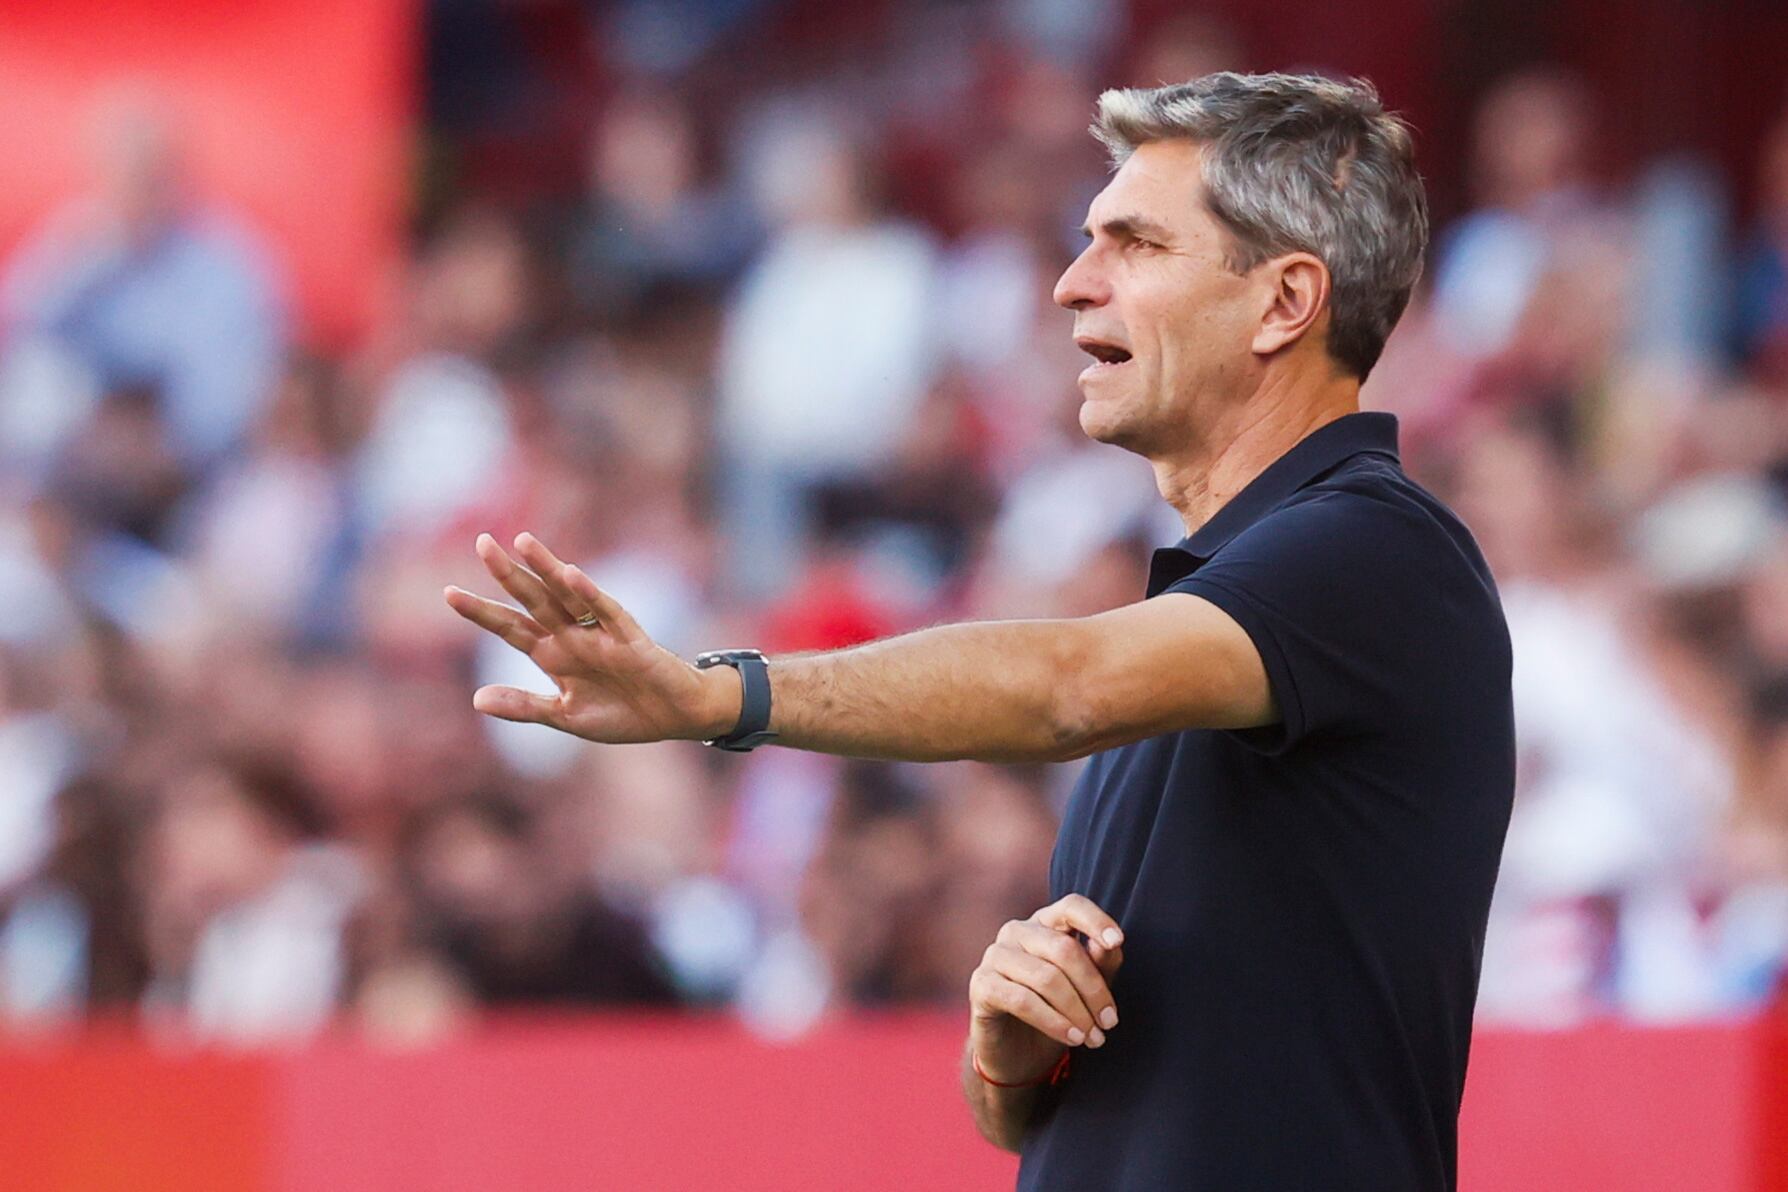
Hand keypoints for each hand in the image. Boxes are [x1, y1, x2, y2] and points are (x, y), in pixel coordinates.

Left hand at [444, 532, 737, 742]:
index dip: (482, 611)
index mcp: (554, 655)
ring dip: (548, 569)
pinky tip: (572, 574)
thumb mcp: (567, 717)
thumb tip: (476, 699)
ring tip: (523, 541)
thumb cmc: (624, 715)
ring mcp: (602, 634)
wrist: (675, 718)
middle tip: (481, 542)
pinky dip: (591, 594)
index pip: (511, 628)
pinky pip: (610, 611)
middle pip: (534, 600)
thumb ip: (525, 707)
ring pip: (569, 595)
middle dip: (509, 574)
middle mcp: (573, 637)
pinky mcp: (631, 639)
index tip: (448, 593)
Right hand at [968, 894, 1124, 1084]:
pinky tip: (1071, 1037)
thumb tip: (1111, 943)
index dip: (1095, 920)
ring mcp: (995, 955)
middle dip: (1093, 989)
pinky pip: (1022, 1000)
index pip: (1071, 906)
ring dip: (1076, 1012)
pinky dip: (1053, 1021)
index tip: (1117, 941)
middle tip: (1109, 1022)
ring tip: (1093, 1037)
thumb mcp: (1086, 989)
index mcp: (1045, 923)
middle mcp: (1017, 931)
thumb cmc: (1057, 1012)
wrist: (1020, 1054)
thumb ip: (1100, 963)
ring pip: (1046, 977)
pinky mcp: (981, 985)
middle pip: (1063, 949)